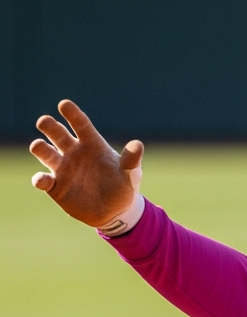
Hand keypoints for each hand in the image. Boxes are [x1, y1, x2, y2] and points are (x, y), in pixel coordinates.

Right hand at [30, 100, 143, 228]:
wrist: (116, 212)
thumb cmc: (123, 187)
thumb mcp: (131, 175)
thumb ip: (131, 160)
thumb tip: (138, 144)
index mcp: (92, 144)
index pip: (80, 124)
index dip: (72, 114)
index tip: (64, 105)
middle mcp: (73, 152)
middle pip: (57, 133)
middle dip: (49, 126)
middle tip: (44, 122)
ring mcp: (62, 168)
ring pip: (45, 152)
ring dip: (40, 148)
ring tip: (39, 146)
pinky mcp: (55, 186)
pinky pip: (43, 179)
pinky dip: (40, 179)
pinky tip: (42, 180)